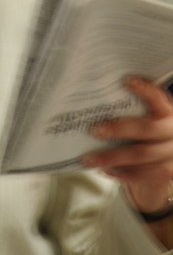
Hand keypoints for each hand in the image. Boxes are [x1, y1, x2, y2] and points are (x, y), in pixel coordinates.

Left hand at [83, 77, 172, 212]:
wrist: (163, 162)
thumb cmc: (145, 135)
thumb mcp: (143, 118)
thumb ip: (128, 111)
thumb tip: (94, 102)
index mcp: (166, 111)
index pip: (157, 97)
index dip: (144, 90)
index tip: (126, 80)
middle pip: (146, 129)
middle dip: (119, 129)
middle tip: (94, 130)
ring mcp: (172, 152)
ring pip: (141, 155)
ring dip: (112, 157)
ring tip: (90, 159)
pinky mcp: (168, 172)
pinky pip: (143, 174)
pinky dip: (122, 172)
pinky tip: (106, 170)